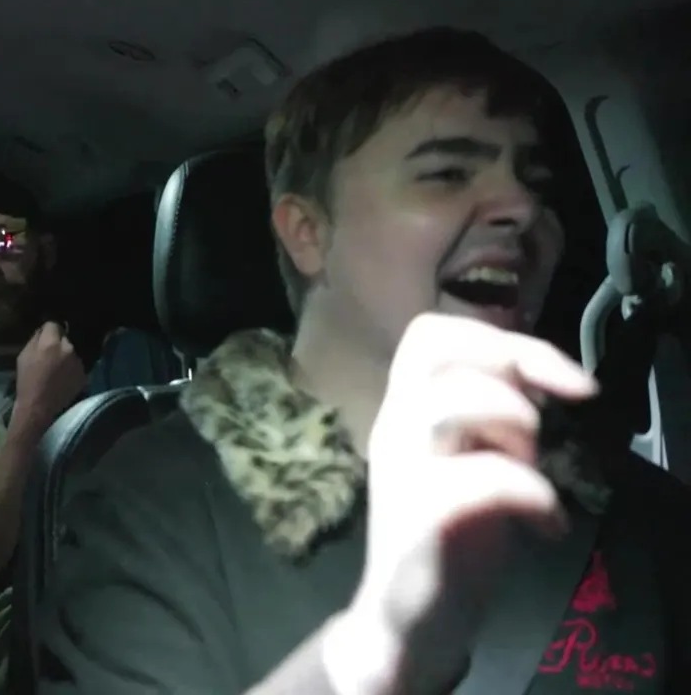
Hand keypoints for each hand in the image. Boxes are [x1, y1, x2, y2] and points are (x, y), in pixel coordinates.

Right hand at [13, 322, 87, 431]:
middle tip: (50, 356)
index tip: (44, 338)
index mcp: (51, 342)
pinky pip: (77, 366)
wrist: (38, 407)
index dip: (48, 331)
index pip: (53, 324)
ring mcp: (78, 362)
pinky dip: (71, 370)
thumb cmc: (27, 381)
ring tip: (58, 370)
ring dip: (66, 357)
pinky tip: (64, 379)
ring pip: (72, 353)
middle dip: (58, 344)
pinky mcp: (83, 375)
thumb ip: (35, 340)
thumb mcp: (23, 356)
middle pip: (64, 338)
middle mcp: (68, 348)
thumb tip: (43, 331)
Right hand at [346, 314, 596, 690]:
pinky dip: (536, 495)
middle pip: (438, 351)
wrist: (409, 618)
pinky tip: (545, 526)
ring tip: (532, 469)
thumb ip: (489, 412)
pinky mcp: (422, 517)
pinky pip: (484, 477)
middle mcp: (395, 428)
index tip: (557, 381)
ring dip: (515, 427)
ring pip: (452, 401)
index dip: (500, 337)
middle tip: (536, 428)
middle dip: (510, 372)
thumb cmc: (450, 535)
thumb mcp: (472, 456)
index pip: (430, 333)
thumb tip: (534, 371)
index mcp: (405, 410)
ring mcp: (403, 470)